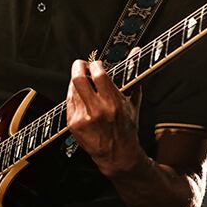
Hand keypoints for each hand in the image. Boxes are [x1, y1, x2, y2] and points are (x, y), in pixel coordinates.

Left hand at [65, 55, 146, 175]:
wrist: (117, 155)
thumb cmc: (127, 128)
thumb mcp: (133, 102)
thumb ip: (132, 76)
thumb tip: (136, 52)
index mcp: (113, 104)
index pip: (99, 75)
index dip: (96, 65)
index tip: (97, 64)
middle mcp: (97, 111)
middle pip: (78, 79)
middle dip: (78, 66)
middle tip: (82, 64)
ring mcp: (82, 118)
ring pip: (72, 89)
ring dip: (77, 82)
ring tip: (85, 84)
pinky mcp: (73, 124)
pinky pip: (69, 102)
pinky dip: (74, 96)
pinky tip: (82, 99)